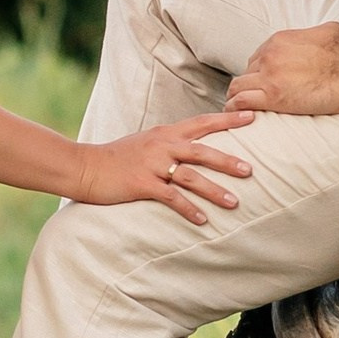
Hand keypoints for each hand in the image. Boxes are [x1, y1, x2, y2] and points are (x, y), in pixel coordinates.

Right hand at [76, 109, 254, 223]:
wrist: (86, 167)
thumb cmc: (117, 157)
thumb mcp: (146, 142)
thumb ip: (170, 143)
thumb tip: (194, 147)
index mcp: (165, 133)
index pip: (203, 122)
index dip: (228, 120)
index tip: (252, 117)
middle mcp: (162, 146)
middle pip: (202, 151)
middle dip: (228, 160)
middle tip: (251, 170)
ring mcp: (152, 165)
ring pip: (190, 176)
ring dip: (213, 190)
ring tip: (233, 202)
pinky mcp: (142, 184)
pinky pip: (171, 198)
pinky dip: (188, 209)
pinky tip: (202, 220)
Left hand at [227, 22, 338, 116]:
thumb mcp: (328, 30)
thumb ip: (315, 36)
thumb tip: (322, 39)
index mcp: (279, 41)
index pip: (257, 58)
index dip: (258, 73)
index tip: (262, 84)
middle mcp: (269, 55)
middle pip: (246, 73)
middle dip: (248, 86)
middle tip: (252, 100)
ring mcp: (269, 75)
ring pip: (238, 87)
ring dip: (238, 98)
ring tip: (239, 110)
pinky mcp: (273, 96)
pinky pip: (241, 101)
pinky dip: (236, 109)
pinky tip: (237, 116)